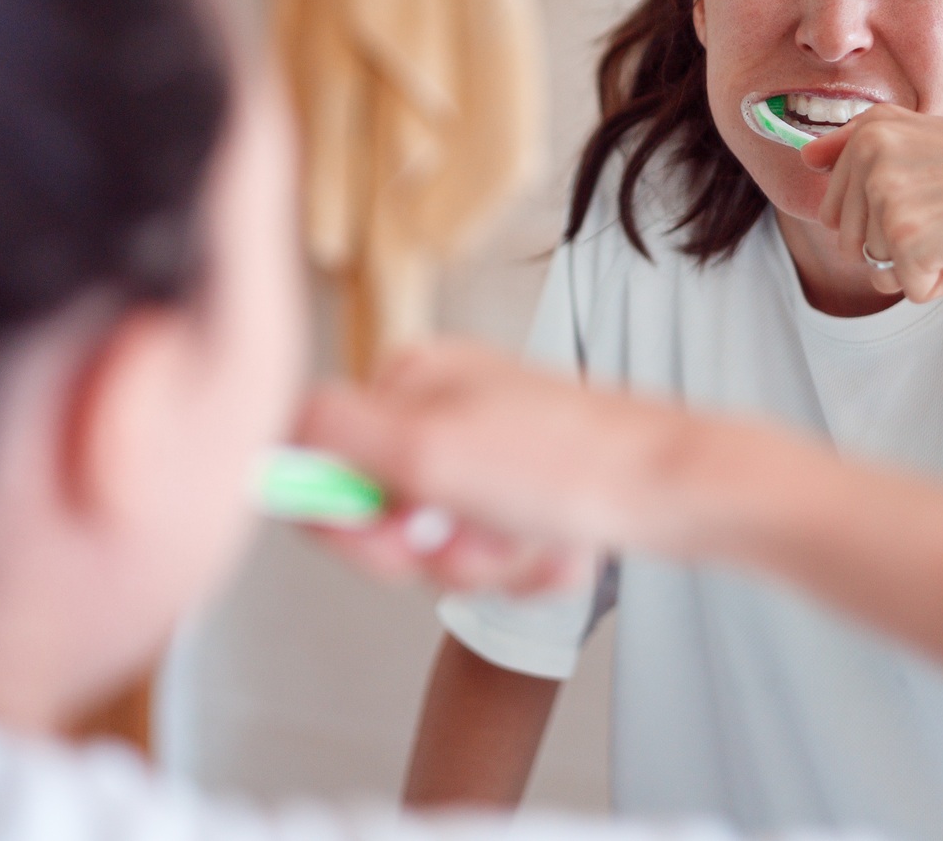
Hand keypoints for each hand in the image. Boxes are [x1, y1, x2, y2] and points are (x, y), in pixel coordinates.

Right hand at [293, 342, 685, 594]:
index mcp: (406, 379)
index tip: (390, 538)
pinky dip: (522, 561)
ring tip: (530, 540)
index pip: (321, 461)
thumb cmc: (562, 465)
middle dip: (427, 548)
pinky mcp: (526, 485)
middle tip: (475, 538)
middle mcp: (440, 404)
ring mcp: (486, 446)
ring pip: (439, 541)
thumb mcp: (424, 450)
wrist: (678, 489)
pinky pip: (493, 547)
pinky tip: (559, 547)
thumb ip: (330, 435)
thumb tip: (264, 428)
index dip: (346, 521)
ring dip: (482, 562)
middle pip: (380, 512)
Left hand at [801, 104, 942, 302]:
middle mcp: (869, 153)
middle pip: (851, 241)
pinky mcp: (905, 237)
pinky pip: (908, 290)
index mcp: (870, 128)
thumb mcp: (927, 141)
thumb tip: (804, 157)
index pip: (835, 207)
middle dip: (900, 245)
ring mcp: (885, 194)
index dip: (887, 218)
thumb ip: (862, 149)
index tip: (933, 193)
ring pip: (877, 267)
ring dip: (923, 264)